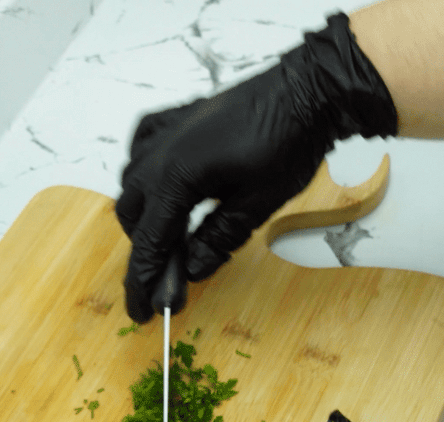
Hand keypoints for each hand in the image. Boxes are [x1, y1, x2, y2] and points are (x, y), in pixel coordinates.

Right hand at [115, 14, 395, 322]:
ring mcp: (166, 132)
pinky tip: (159, 184)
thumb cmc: (290, 140)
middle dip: (145, 252)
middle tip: (168, 278)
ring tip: (169, 238)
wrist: (311, 87)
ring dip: (143, 216)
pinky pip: (142, 148)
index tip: (145, 312)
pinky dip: (144, 172)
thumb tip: (191, 271)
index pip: (149, 244)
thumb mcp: (258, 203)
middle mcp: (160, 154)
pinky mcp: (178, 119)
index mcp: (176, 177)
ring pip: (132, 185)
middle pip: (133, 218)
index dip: (145, 283)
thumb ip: (218, 239)